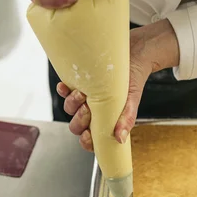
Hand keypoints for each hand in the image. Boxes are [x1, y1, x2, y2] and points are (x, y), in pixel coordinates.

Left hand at [58, 19, 179, 150]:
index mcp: (106, 120)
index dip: (86, 141)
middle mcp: (94, 112)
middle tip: (87, 109)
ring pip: (69, 110)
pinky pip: (64, 92)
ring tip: (82, 94)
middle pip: (77, 126)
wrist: (134, 54)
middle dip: (79, 121)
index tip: (88, 134)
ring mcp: (85, 98)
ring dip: (72, 105)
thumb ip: (127, 119)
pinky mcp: (79, 84)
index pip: (92, 139)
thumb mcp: (132, 100)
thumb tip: (120, 139)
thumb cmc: (133, 79)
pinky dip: (63, 91)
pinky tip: (66, 87)